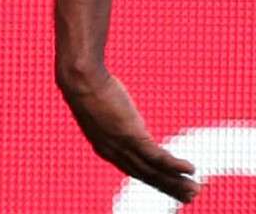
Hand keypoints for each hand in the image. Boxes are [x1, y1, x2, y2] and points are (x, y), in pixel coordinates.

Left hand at [63, 70, 198, 202]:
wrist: (80, 79)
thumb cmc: (89, 87)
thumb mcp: (101, 110)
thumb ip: (112, 119)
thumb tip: (122, 115)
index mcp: (106, 148)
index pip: (134, 170)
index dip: (153, 180)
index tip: (170, 186)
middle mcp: (113, 152)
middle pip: (146, 175)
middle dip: (169, 187)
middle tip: (190, 196)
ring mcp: (122, 145)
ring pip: (153, 170)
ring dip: (175, 182)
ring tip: (195, 189)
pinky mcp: (130, 135)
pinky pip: (157, 156)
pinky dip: (175, 165)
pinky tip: (191, 169)